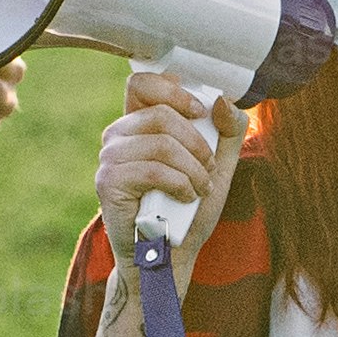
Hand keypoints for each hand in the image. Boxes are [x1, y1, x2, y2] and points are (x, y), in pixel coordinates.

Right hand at [94, 68, 238, 250]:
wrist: (172, 253)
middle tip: (208, 168)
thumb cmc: (189, 208)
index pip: (143, 83)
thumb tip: (221, 99)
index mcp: (139, 123)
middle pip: (161, 114)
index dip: (174, 91)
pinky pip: (152, 170)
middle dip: (197, 143)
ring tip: (200, 187)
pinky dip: (179, 184)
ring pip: (161, 143)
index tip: (199, 112)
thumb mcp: (219, 165)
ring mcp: (110, 158)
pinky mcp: (109, 182)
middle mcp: (119, 136)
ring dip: (192, 168)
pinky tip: (185, 197)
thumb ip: (228, 130)